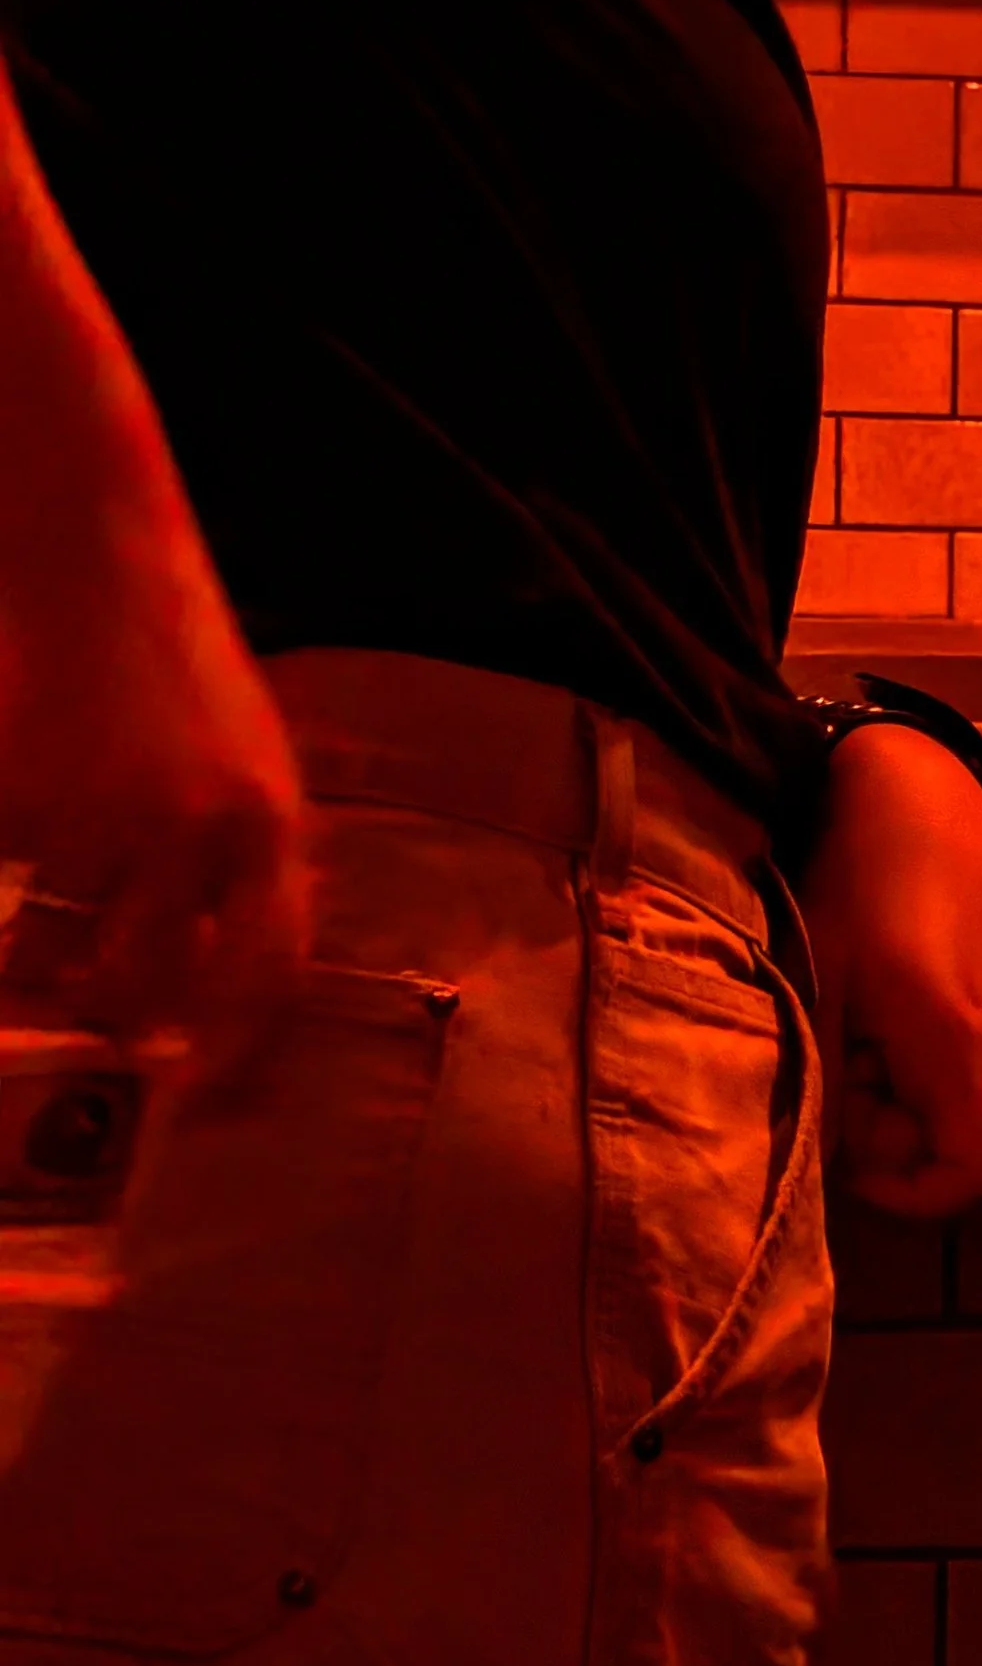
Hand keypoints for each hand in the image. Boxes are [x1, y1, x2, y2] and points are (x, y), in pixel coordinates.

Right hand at [0, 531, 310, 1065]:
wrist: (102, 559)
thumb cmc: (179, 672)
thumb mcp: (252, 769)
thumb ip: (254, 872)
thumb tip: (234, 996)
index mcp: (272, 829)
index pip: (271, 978)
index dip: (239, 1059)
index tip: (202, 1106)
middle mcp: (203, 830)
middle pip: (162, 986)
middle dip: (122, 1033)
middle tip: (91, 1054)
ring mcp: (111, 812)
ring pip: (67, 953)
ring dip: (45, 979)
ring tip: (32, 975)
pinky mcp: (31, 795)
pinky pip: (9, 891)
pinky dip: (4, 904)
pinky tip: (13, 878)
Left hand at [800, 723, 981, 1220]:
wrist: (927, 797)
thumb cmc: (859, 883)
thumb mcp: (820, 984)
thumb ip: (822, 1084)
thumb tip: (817, 1166)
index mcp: (964, 1043)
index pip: (981, 1174)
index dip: (917, 1194)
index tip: (858, 1159)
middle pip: (961, 1147)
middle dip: (891, 1127)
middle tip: (841, 1055)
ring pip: (969, 1113)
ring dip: (909, 1094)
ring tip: (867, 1022)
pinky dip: (936, 1066)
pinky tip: (901, 1006)